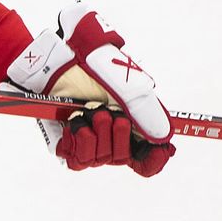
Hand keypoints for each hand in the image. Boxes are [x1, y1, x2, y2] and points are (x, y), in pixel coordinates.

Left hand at [6, 2, 174, 176]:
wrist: (57, 60)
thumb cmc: (93, 65)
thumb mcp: (128, 85)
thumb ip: (148, 113)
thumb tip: (164, 140)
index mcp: (132, 123)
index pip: (148, 159)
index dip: (154, 159)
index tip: (154, 149)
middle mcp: (110, 134)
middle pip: (123, 158)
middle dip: (118, 136)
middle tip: (105, 111)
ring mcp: (88, 137)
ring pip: (100, 160)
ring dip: (97, 134)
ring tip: (88, 111)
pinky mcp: (66, 140)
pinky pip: (76, 160)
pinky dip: (78, 142)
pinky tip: (74, 123)